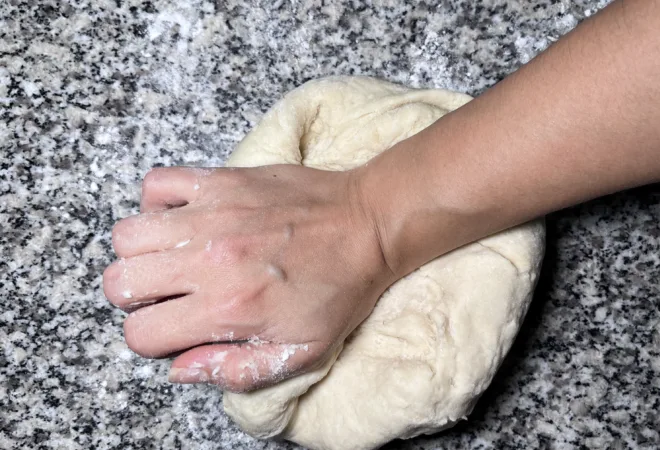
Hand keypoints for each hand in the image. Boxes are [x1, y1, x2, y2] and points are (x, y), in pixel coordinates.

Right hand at [103, 165, 392, 391]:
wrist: (367, 226)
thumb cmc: (340, 289)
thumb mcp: (302, 351)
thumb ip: (237, 369)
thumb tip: (181, 369)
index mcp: (227, 309)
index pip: (141, 333)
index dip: (153, 338)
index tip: (176, 327)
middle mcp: (209, 261)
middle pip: (119, 282)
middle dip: (136, 297)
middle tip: (169, 294)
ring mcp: (211, 215)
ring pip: (128, 235)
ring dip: (142, 253)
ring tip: (174, 256)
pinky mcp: (220, 181)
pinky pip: (157, 183)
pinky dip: (158, 202)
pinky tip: (184, 218)